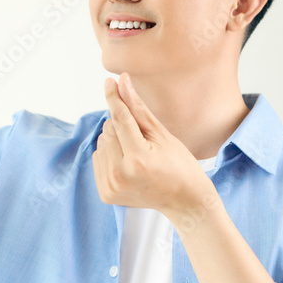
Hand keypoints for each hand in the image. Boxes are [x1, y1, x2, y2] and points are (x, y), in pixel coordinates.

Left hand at [92, 72, 213, 217]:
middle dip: (122, 124)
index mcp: (138, 158)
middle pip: (109, 129)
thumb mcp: (161, 133)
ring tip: (137, 151)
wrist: (184, 201)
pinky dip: (110, 154)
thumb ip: (137, 108)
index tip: (109, 82)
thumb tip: (122, 81)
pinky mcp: (106, 193)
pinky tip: (128, 163)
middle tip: (142, 137)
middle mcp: (120, 174)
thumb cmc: (179, 164)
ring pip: (102, 142)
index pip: (120, 118)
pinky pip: (98, 158)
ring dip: (115, 139)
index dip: (115, 97)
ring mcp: (111, 186)